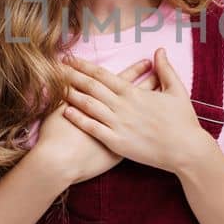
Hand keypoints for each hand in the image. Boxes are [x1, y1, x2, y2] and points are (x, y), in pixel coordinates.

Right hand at [28, 57, 157, 184]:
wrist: (59, 161)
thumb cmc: (56, 133)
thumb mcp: (60, 104)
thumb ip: (70, 89)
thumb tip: (72, 77)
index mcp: (102, 101)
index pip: (124, 81)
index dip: (136, 70)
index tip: (147, 62)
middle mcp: (116, 114)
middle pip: (139, 94)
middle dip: (151, 81)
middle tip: (165, 73)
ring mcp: (121, 131)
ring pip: (143, 113)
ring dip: (154, 101)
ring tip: (166, 93)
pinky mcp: (121, 148)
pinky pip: (140, 134)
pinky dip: (150, 126)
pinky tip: (157, 119)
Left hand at [59, 48, 214, 173]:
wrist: (187, 151)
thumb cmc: (183, 121)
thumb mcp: (177, 91)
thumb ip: (166, 70)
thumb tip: (160, 50)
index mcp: (134, 93)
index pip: (103, 75)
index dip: (84, 66)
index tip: (70, 58)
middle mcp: (123, 106)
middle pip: (91, 87)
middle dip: (71, 76)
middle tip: (54, 67)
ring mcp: (118, 125)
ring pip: (89, 106)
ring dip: (71, 94)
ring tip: (55, 86)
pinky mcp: (117, 143)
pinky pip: (93, 129)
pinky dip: (78, 120)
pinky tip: (65, 113)